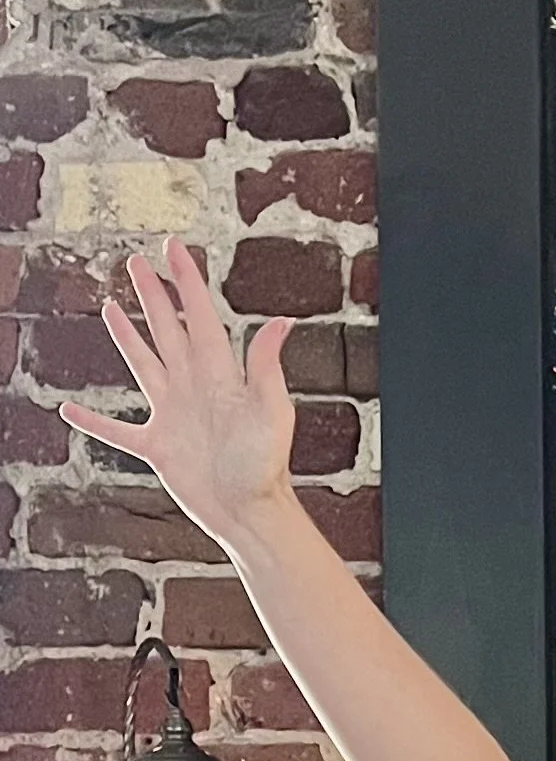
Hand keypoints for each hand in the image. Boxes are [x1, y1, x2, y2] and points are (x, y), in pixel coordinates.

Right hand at [58, 237, 294, 551]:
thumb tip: (281, 323)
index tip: (173, 248)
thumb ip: (266, 366)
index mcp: (219, 374)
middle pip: (168, 330)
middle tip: (136, 263)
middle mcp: (193, 387)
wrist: (249, 511)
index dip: (186, 282)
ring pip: (144, 365)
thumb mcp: (271, 411)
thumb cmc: (265, 465)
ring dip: (127, 337)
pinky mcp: (158, 447)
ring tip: (111, 308)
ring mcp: (173, 415)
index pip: (200, 316)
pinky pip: (118, 430)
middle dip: (153, 295)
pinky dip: (93, 422)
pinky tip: (69, 410)